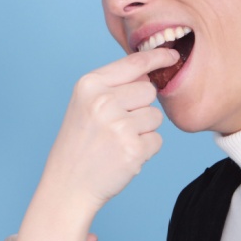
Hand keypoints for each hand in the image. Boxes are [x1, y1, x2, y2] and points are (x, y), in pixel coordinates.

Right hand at [40, 48, 178, 211]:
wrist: (68, 185)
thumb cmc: (80, 143)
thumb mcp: (85, 104)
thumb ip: (114, 85)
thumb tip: (150, 72)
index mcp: (89, 85)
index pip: (133, 64)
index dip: (157, 57)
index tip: (172, 55)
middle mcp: (103, 101)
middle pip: (149, 90)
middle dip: (141, 107)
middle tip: (116, 125)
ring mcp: (118, 125)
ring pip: (156, 116)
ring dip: (143, 130)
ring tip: (117, 142)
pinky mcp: (133, 149)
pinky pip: (157, 140)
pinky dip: (145, 150)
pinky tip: (122, 156)